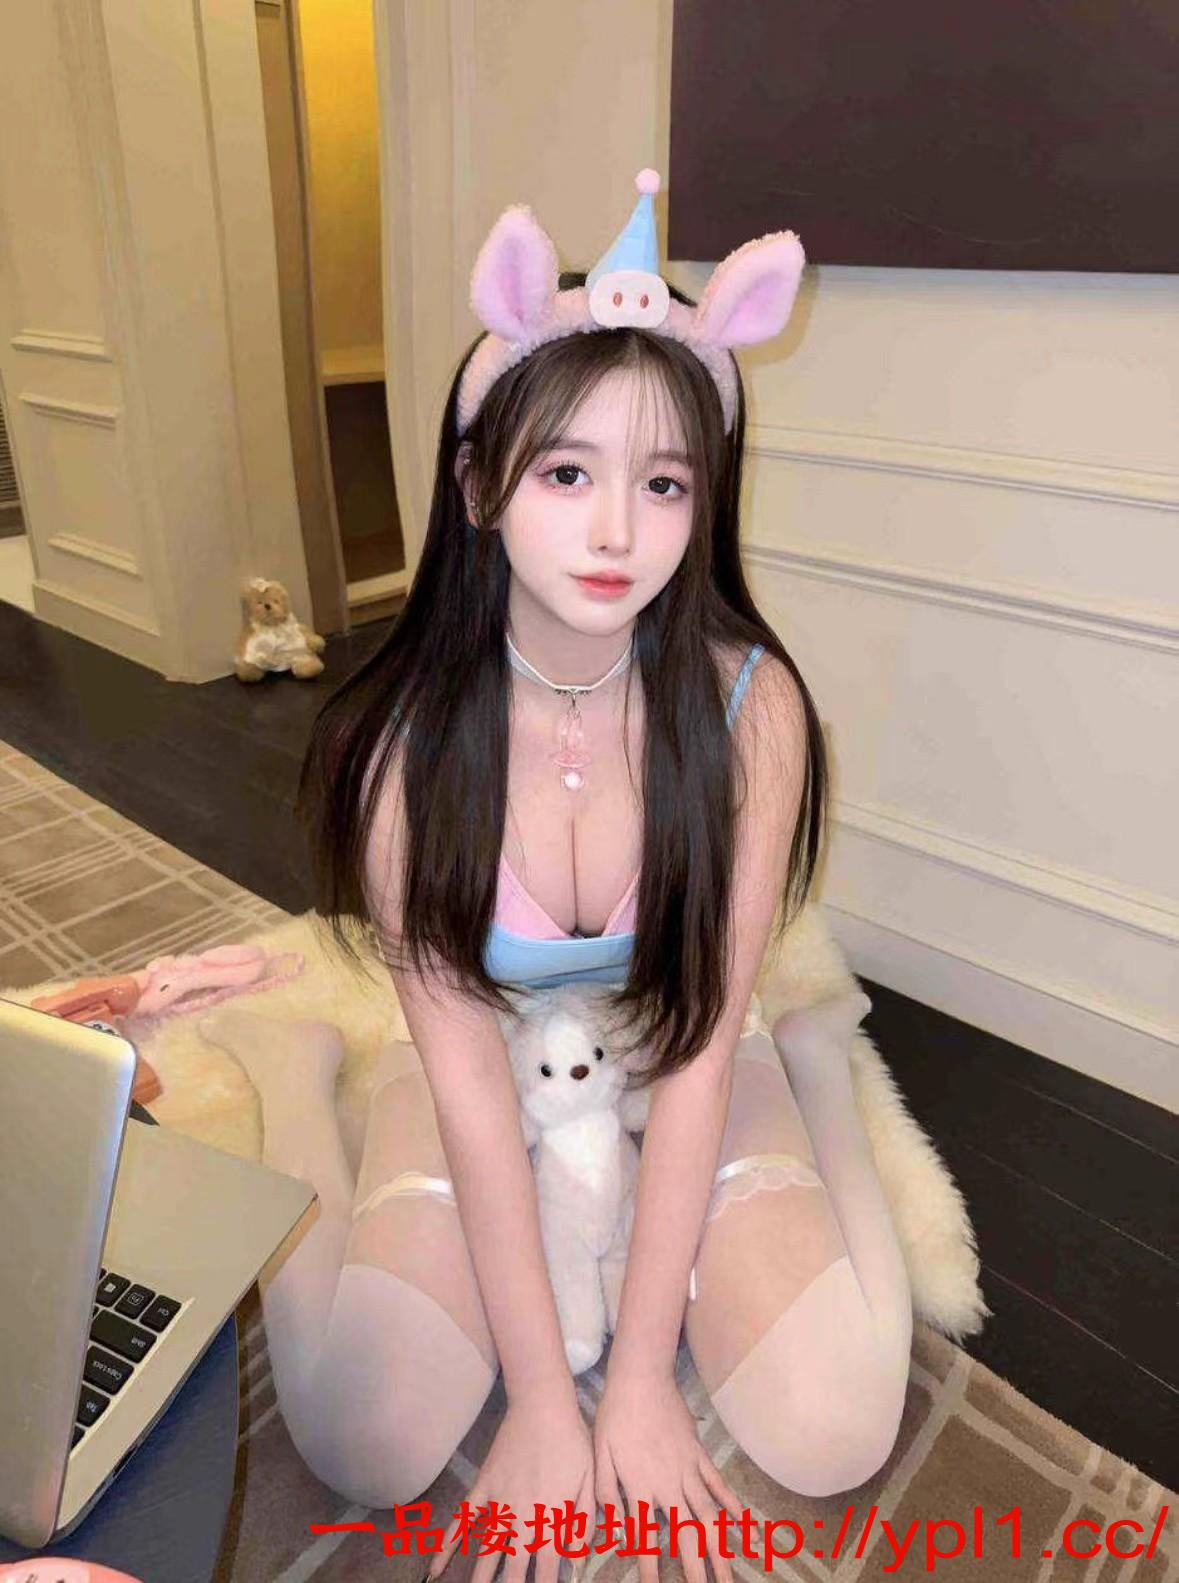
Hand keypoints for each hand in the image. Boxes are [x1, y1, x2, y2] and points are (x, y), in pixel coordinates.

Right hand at [427, 1390, 594, 1582]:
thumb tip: (576, 1557)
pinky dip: (448, 1544)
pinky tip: (436, 1567)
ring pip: (486, 1552)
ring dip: (480, 1578)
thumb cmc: (572, 1442)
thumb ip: (584, 1521)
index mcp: (551, 1519)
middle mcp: (523, 1518)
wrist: (543, 1406)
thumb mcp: (589, 1480)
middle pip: (513, 1568)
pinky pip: (462, 1520)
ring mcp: (499, 1503)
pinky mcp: (483, 1487)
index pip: (547, 1569)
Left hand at [594, 1370, 742, 1582]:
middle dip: (698, 1569)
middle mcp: (669, 1485)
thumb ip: (608, 1494)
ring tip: (729, 1574)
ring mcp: (689, 1470)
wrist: (641, 1380)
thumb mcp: (600, 1455)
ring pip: (709, 1516)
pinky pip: (718, 1485)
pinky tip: (744, 1525)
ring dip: (720, 1548)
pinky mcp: (699, 1455)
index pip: (647, 1539)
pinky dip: (732, 1506)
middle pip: (688, 1535)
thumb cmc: (615, 1417)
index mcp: (641, 1488)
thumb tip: (617, 1530)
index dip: (651, 1569)